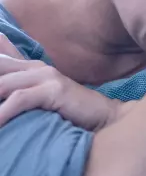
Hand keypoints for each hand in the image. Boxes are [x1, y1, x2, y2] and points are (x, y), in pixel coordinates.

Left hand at [0, 33, 135, 129]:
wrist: (104, 117)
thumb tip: (7, 85)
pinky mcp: (54, 90)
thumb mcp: (42, 99)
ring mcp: (46, 76)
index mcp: (31, 67)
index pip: (0, 58)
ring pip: (2, 83)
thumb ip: (21, 92)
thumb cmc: (70, 113)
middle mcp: (36, 67)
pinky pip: (20, 99)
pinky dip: (3, 112)